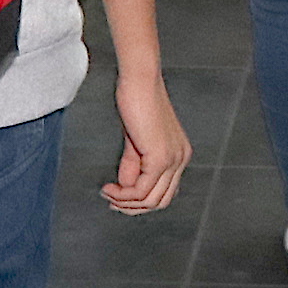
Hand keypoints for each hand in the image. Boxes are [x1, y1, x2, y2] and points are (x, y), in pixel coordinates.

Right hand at [102, 71, 188, 214]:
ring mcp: (173, 160)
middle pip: (159, 201)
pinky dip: (123, 194)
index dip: (141, 202)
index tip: (118, 198)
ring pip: (150, 199)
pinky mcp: (160, 158)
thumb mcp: (135, 140)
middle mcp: (180, 159)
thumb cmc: (137, 101)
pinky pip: (141, 190)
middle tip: (111, 201)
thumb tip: (125, 187)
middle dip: (133, 207)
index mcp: (179, 154)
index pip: (165, 192)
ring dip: (125, 202)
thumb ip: (134, 164)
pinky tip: (110, 188)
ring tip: (107, 193)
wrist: (140, 80)